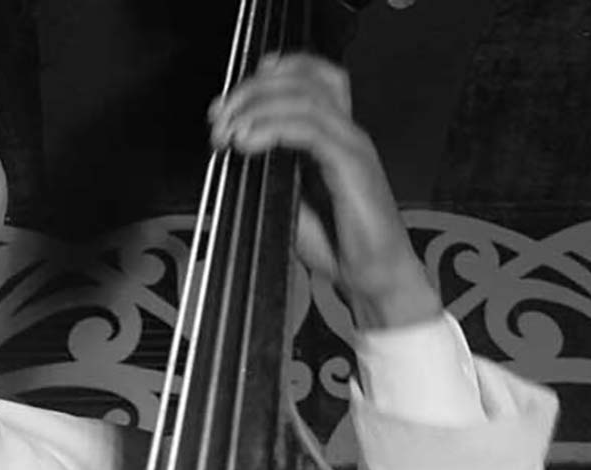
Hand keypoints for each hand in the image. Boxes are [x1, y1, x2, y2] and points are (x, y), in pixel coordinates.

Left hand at [207, 53, 440, 328]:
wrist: (373, 275)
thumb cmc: (335, 242)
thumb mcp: (289, 198)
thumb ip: (269, 169)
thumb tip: (232, 147)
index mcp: (333, 134)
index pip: (312, 77)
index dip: (272, 72)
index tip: (229, 97)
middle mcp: (345, 131)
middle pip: (301, 81)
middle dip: (250, 91)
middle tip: (217, 117)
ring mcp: (351, 145)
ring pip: (303, 100)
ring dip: (255, 109)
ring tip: (228, 134)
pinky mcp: (353, 165)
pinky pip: (310, 131)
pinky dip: (272, 129)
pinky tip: (247, 143)